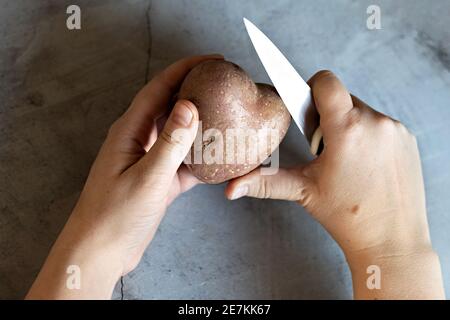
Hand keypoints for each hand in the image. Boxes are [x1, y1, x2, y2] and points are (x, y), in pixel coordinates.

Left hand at [27, 54, 222, 298]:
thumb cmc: (114, 216)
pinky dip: (201, 158)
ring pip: (179, 135)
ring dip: (201, 126)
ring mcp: (149, 160)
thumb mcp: (147, 177)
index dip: (185, 69)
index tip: (213, 61)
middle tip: (224, 86)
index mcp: (129, 131)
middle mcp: (138, 140)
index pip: (159, 89)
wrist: (100, 253)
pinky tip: (221, 159)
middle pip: (170, 107)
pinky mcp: (158, 180)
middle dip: (196, 92)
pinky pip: (183, 161)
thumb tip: (189, 106)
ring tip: (228, 117)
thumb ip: (170, 142)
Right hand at [225, 70, 444, 298]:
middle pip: (342, 99)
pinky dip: (370, 136)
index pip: (325, 82)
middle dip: (328, 118)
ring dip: (350, 127)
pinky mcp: (408, 139)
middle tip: (326, 152)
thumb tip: (230, 188)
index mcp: (346, 130)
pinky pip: (382, 124)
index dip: (311, 88)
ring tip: (348, 161)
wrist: (391, 240)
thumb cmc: (347, 216)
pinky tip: (367, 164)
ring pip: (362, 111)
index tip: (307, 109)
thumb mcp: (303, 191)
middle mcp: (375, 122)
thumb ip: (264, 182)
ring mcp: (395, 130)